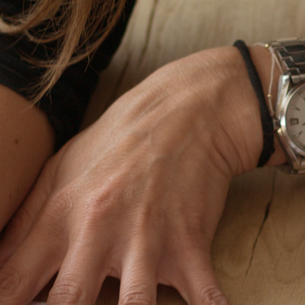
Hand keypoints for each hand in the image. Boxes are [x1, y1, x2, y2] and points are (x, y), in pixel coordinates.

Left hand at [0, 47, 265, 304]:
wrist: (195, 105)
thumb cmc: (123, 138)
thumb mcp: (62, 168)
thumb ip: (24, 225)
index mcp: (62, 214)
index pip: (12, 283)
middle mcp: (100, 229)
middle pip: (68, 302)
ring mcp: (147, 237)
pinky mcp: (190, 241)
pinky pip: (200, 290)